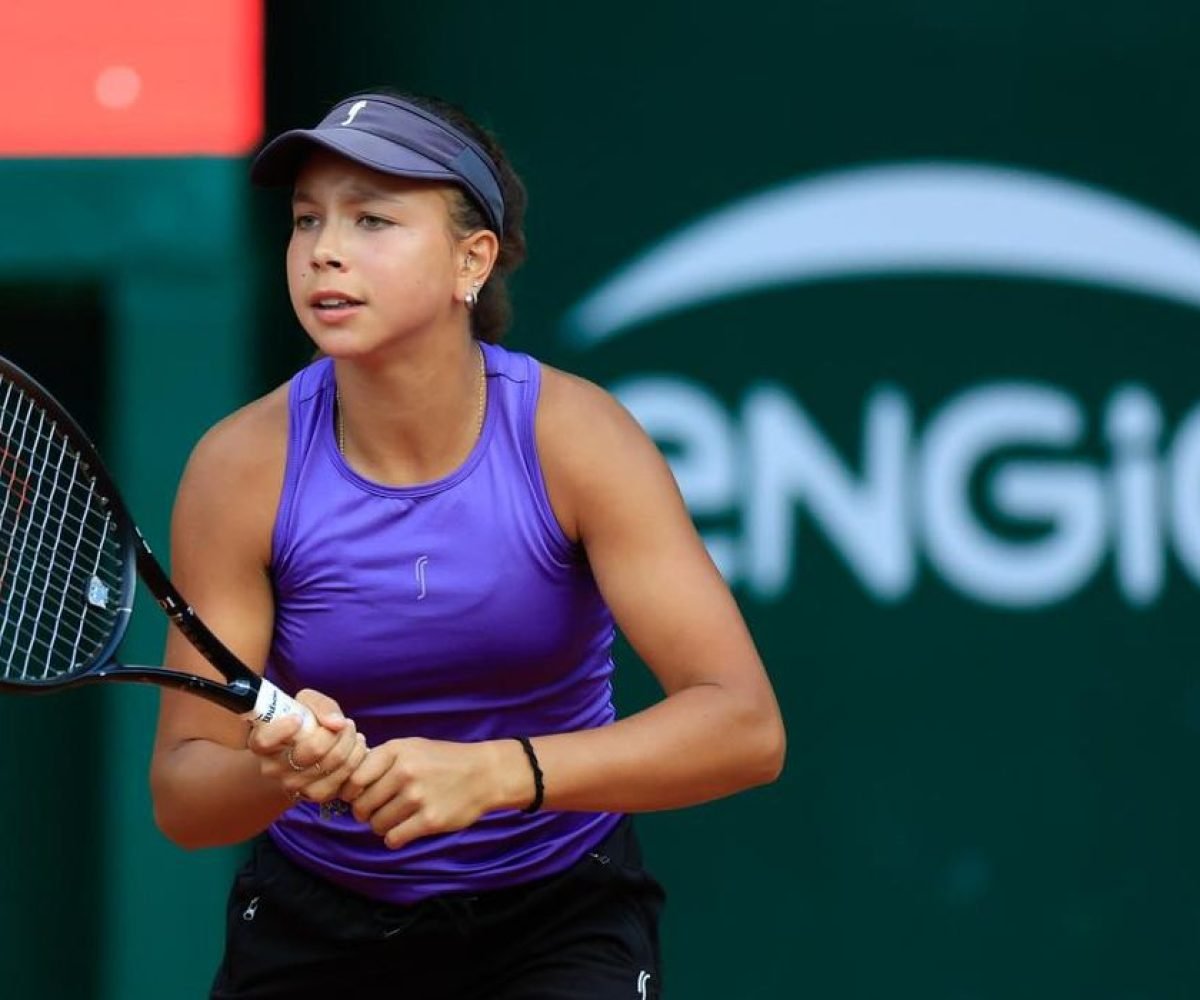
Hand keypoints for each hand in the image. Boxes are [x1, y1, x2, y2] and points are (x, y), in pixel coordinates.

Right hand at [247, 688, 367, 804]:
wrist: (305, 753)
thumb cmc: (304, 722)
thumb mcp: (306, 704)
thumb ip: (320, 706)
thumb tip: (337, 723)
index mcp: (261, 742)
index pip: (264, 740)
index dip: (282, 729)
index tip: (298, 718)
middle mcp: (273, 768)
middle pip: (313, 749)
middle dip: (337, 731)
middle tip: (344, 723)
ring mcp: (293, 785)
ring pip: (334, 761)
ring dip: (351, 741)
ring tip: (350, 732)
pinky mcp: (316, 795)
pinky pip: (345, 775)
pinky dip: (356, 757)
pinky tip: (354, 747)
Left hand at [340, 738, 511, 849]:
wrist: (485, 773)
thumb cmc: (443, 761)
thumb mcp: (412, 747)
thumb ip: (381, 760)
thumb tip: (346, 785)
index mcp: (397, 751)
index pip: (354, 778)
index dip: (351, 793)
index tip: (359, 796)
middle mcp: (405, 772)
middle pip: (362, 805)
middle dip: (364, 813)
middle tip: (376, 811)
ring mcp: (417, 797)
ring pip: (376, 824)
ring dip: (380, 826)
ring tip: (394, 819)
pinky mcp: (429, 820)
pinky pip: (394, 838)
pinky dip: (394, 838)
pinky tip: (404, 830)